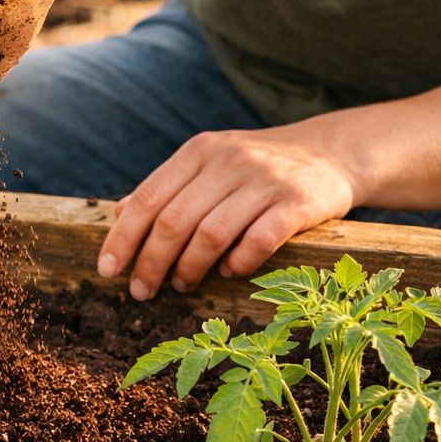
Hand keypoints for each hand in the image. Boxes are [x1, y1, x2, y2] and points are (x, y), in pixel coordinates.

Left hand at [97, 128, 359, 296]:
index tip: (108, 270)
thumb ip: (168, 187)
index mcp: (200, 151)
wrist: (332, 152)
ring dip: (190, 268)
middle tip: (141, 291)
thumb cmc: (257, 168)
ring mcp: (266, 180)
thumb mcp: (210, 164)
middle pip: (175, 220)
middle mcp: (229, 160)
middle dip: (151, 263)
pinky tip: (229, 272)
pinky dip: (238, 263)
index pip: (149, 198)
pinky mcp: (299, 202)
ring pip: (211, 234)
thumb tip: (120, 216)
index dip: (123, 237)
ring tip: (182, 285)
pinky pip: (259, 241)